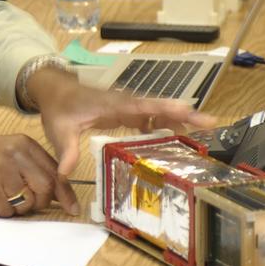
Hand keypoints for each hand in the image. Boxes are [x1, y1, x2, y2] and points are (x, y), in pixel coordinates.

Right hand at [0, 135, 78, 216]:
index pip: (55, 172)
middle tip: (29, 203)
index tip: (72, 208)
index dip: (66, 194)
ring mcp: (1, 172)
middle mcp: (15, 156)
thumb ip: (32, 166)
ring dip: (20, 208)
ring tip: (5, 198)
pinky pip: (8, 210)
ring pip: (28, 202)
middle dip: (41, 202)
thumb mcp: (7, 150)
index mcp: (23, 144)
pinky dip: (2, 210)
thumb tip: (58, 191)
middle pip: (46, 188)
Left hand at [26, 68, 215, 175]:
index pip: (141, 106)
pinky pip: (151, 118)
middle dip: (183, 114)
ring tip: (203, 132)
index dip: (164, 109)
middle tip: (209, 123)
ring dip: (179, 120)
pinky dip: (165, 125)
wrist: (55, 90)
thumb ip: (65, 152)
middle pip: (158, 107)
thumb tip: (65, 175)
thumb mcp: (59, 130)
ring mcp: (127, 106)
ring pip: (158, 112)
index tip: (186, 110)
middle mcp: (124, 102)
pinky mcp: (127, 112)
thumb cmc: (59, 108)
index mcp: (111, 104)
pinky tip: (177, 138)